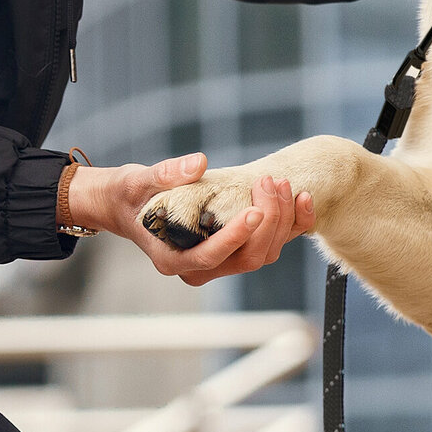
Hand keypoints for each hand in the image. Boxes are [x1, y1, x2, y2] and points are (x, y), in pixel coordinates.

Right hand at [68, 153, 315, 287]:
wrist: (129, 204)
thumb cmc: (131, 195)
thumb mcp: (138, 180)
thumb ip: (165, 174)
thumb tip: (198, 163)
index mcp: (173, 259)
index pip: (211, 257)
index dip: (236, 238)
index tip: (254, 212)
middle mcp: (199, 268)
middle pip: (246, 258)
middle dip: (267, 222)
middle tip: (270, 182)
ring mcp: (221, 261)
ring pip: (264, 254)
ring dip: (281, 220)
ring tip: (281, 183)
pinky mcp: (237, 248)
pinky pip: (271, 244)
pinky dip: (292, 225)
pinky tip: (302, 198)